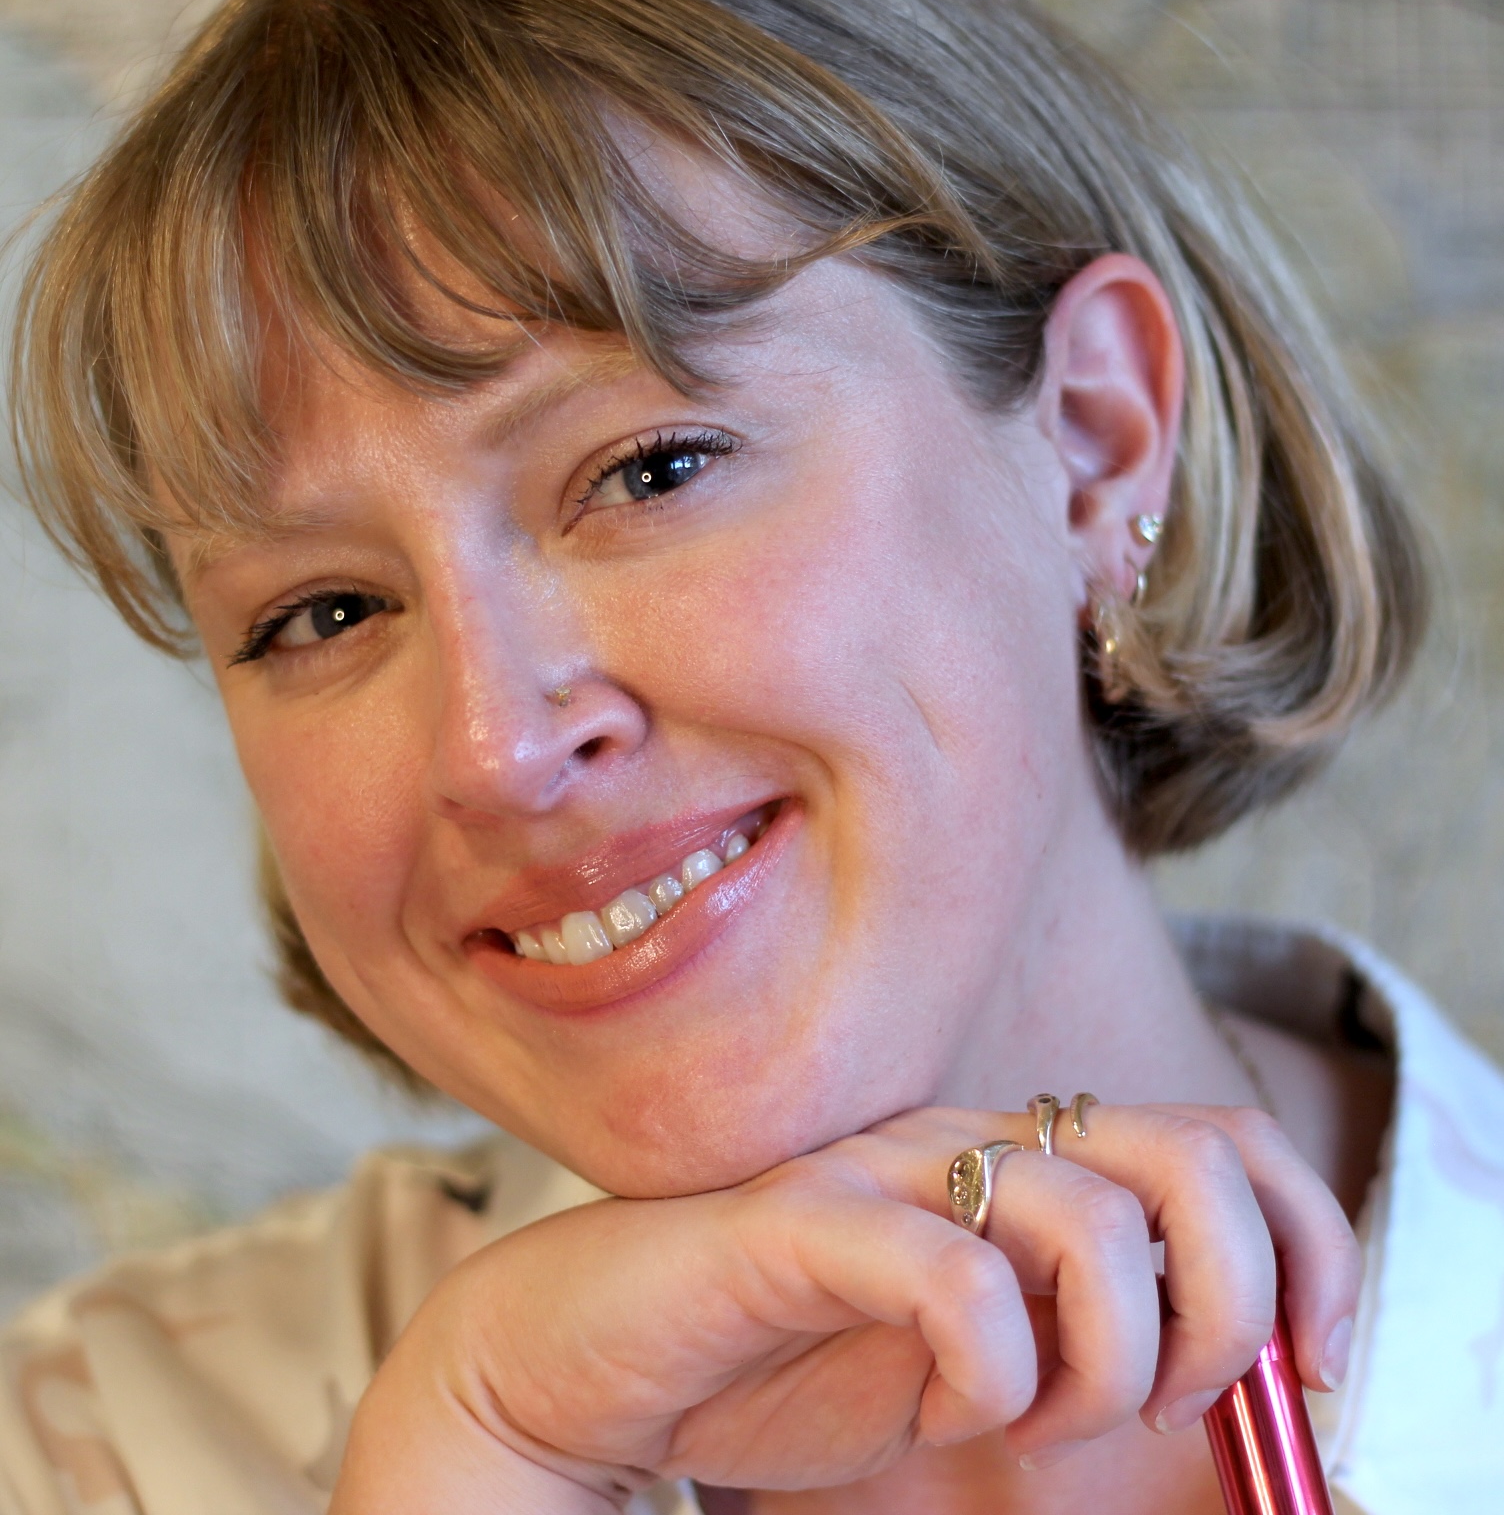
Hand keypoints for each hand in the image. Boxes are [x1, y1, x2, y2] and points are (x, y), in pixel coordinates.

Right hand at [329, 1103, 1359, 1511]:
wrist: (596, 1354)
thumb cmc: (784, 1356)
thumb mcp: (971, 1367)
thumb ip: (1078, 1349)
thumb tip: (1236, 1384)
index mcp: (1018, 1160)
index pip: (1221, 1142)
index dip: (1307, 1242)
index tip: (1310, 1362)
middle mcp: (970, 1139)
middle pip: (1192, 1154)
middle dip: (1231, 1296)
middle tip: (1174, 1396)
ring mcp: (889, 1170)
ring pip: (1090, 1220)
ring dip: (1109, 1360)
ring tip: (1039, 1419)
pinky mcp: (803, 1220)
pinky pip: (956, 1279)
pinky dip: (995, 1370)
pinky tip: (954, 1405)